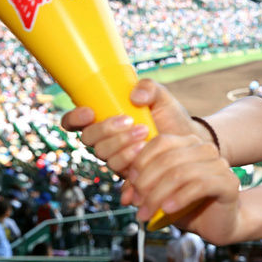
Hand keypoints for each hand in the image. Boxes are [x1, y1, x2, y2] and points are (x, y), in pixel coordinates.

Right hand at [60, 79, 211, 172]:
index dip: (74, 118)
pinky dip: (130, 163)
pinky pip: (119, 173)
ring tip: (145, 135)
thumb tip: (135, 96)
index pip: (75, 121)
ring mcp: (115, 157)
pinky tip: (144, 154)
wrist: (187, 140)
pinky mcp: (128, 173)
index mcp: (104, 118)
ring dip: (122, 145)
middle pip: (89, 139)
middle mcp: (105, 139)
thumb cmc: (169, 115)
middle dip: (107, 130)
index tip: (89, 112)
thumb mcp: (161, 96)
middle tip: (131, 122)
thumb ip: (149, 87)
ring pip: (104, 155)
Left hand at [128, 133, 241, 244]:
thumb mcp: (160, 193)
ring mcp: (219, 164)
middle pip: (168, 158)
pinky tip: (168, 209)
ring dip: (157, 195)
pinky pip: (199, 185)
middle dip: (146, 182)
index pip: (161, 141)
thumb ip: (143, 187)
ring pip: (180, 173)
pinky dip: (179, 198)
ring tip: (146, 213)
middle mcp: (206, 149)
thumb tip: (124, 194)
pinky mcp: (228, 182)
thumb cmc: (187, 205)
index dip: (141, 161)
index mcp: (189, 143)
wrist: (217, 223)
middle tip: (136, 203)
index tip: (130, 183)